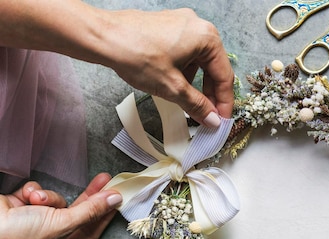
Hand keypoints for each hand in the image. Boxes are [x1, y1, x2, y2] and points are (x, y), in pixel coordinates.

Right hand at [0, 173, 121, 238]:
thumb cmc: (18, 235)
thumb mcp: (61, 224)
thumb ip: (90, 211)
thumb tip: (115, 200)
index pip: (91, 234)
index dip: (104, 215)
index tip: (117, 198)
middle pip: (79, 216)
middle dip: (89, 198)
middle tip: (105, 180)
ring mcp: (35, 226)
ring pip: (57, 202)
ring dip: (49, 198)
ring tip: (37, 201)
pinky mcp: (22, 210)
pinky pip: (39, 195)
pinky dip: (32, 193)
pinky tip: (24, 197)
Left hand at [103, 8, 234, 126]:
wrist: (101, 37)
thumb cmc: (135, 54)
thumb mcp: (172, 87)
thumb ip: (197, 105)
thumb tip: (212, 119)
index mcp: (206, 37)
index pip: (224, 76)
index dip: (224, 102)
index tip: (221, 120)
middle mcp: (198, 26)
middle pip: (213, 67)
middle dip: (210, 94)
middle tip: (207, 116)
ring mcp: (182, 24)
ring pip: (198, 62)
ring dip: (195, 84)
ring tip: (186, 102)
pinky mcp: (167, 28)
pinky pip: (185, 54)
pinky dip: (183, 72)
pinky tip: (173, 85)